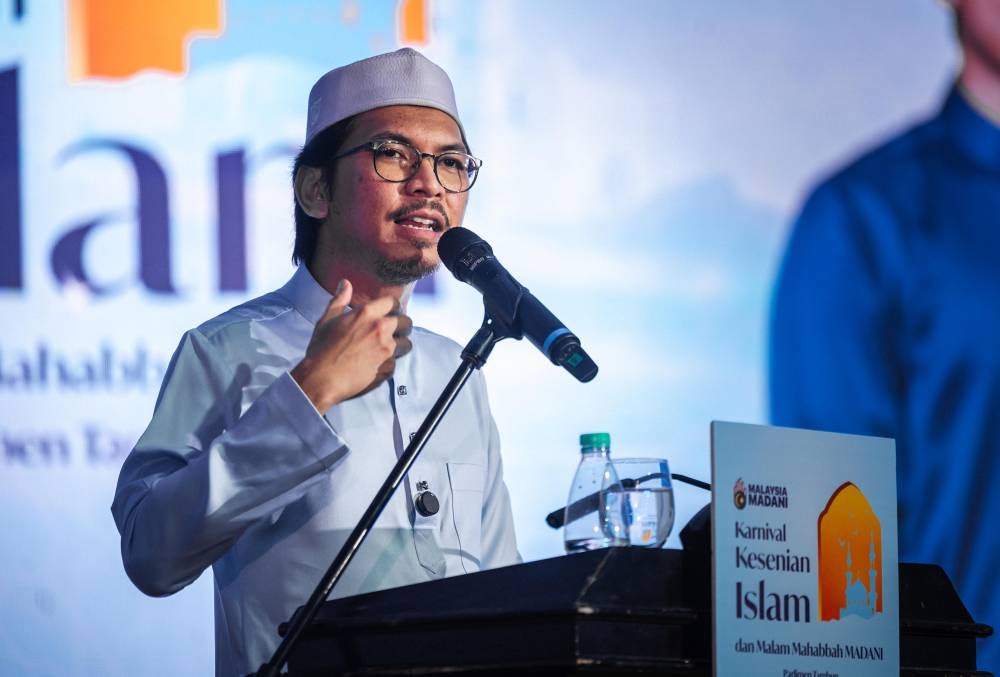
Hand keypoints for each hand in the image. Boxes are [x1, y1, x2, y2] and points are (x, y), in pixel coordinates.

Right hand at [290, 280, 412, 410]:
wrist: (321, 378)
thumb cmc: (321, 349)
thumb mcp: (326, 320)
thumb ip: (340, 300)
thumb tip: (346, 283)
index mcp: (366, 313)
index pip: (392, 302)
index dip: (392, 307)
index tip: (388, 312)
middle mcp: (380, 328)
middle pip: (405, 322)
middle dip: (400, 325)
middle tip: (390, 331)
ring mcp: (386, 348)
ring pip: (406, 343)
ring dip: (399, 345)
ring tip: (387, 349)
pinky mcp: (388, 366)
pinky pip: (397, 362)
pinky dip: (390, 363)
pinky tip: (379, 364)